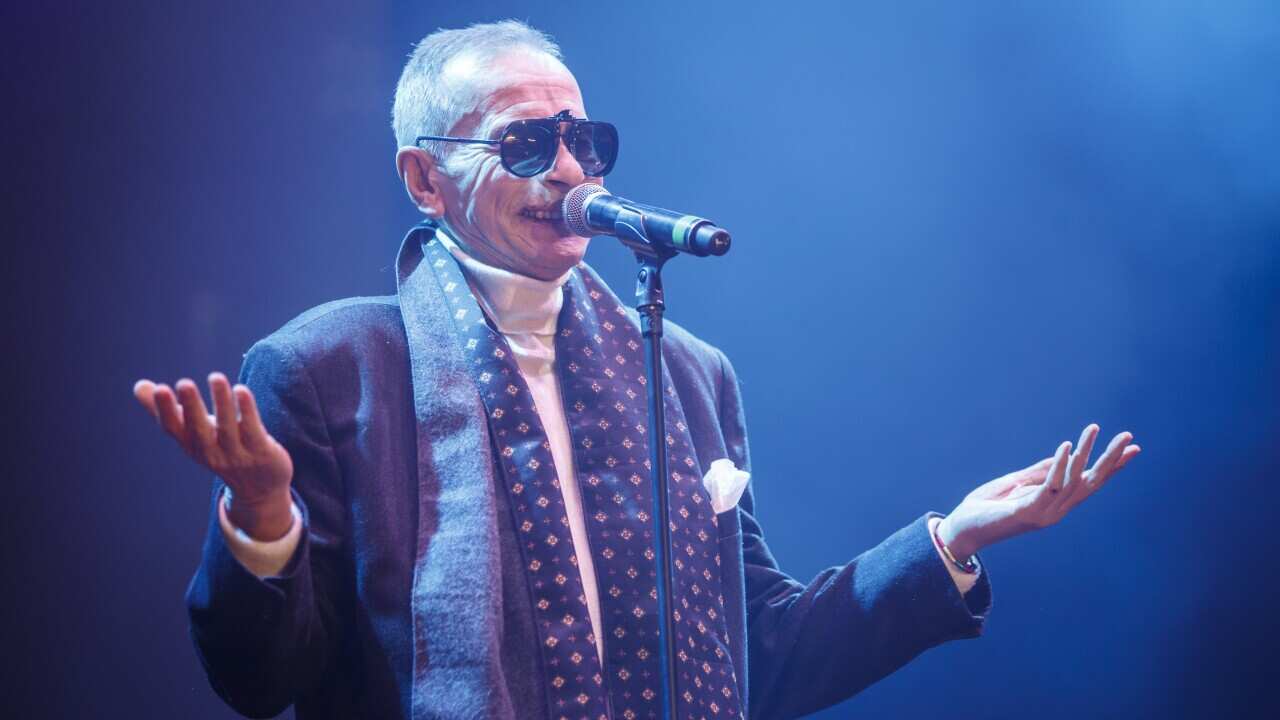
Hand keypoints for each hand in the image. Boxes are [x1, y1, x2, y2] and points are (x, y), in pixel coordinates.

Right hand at [134, 373, 294, 539]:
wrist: (260, 489)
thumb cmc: (221, 450)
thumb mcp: (194, 434)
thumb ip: (169, 410)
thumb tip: (139, 386)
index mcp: (191, 445)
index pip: (174, 429)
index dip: (165, 411)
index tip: (158, 388)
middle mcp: (211, 452)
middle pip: (199, 430)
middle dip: (191, 407)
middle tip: (183, 383)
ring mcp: (237, 454)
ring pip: (228, 428)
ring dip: (222, 402)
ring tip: (215, 377)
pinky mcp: (262, 452)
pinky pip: (254, 430)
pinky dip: (247, 411)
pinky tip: (241, 390)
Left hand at [936, 424, 1139, 558]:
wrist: (962, 531)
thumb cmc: (987, 508)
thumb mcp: (1016, 483)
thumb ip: (1040, 472)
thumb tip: (1066, 454)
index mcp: (1054, 503)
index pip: (1090, 482)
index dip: (1113, 466)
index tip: (1134, 448)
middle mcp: (1055, 510)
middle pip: (1090, 482)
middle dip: (1111, 459)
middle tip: (1128, 436)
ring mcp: (1043, 513)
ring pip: (1072, 480)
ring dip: (1084, 453)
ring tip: (1093, 430)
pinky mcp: (1027, 511)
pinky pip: (1048, 486)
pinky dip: (1058, 465)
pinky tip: (1066, 446)